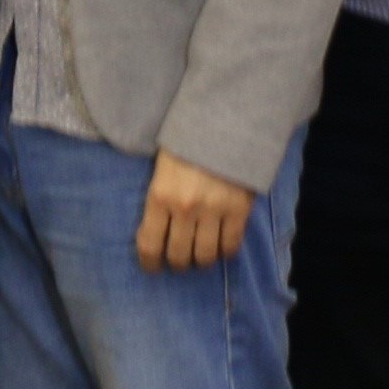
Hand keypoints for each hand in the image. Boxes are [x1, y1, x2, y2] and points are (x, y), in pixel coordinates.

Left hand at [135, 152, 254, 272]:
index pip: (149, 245)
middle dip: (177, 263)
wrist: (224, 121)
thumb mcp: (161, 168)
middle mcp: (185, 208)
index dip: (150, 263)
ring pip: (205, 255)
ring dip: (201, 261)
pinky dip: (225, 252)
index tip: (152, 267)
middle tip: (179, 260)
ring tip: (201, 256)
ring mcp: (214, 210)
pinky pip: (231, 245)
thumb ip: (159, 199)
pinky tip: (221, 248)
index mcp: (159, 196)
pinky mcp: (239, 210)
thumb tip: (154, 232)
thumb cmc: (186, 143)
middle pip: (178, 256)